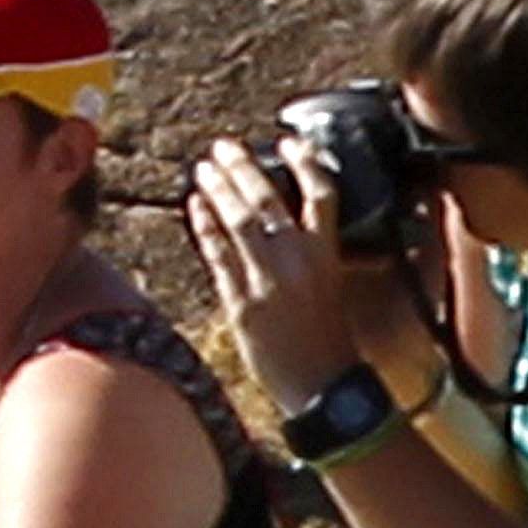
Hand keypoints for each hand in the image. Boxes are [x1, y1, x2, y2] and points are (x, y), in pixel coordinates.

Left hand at [185, 137, 371, 417]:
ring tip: (203, 169)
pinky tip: (195, 206)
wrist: (322, 386)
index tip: (287, 141)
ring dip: (218, 190)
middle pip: (267, 201)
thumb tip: (285, 219)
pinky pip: (218, 257)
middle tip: (224, 147)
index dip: (305, 161)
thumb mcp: (332, 284)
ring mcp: (267, 282)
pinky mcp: (241, 304)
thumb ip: (311, 251)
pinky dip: (205, 227)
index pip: (320, 193)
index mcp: (327, 254)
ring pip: (239, 222)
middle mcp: (298, 263)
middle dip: (243, 168)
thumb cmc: (329, 337)